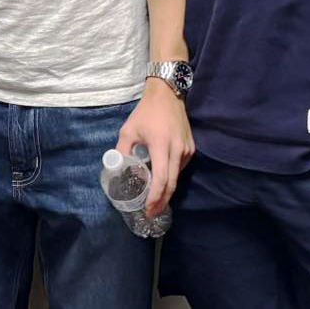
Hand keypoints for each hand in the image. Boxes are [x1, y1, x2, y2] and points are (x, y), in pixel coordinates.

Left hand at [117, 80, 194, 216]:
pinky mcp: (192, 148)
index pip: (161, 179)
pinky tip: (162, 180)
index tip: (148, 210)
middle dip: (162, 202)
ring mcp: (187, 149)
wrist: (167, 95)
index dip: (155, 198)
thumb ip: (122, 152)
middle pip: (172, 184)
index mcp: (160, 145)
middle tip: (152, 213)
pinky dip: (171, 177)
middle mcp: (178, 149)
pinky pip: (181, 168)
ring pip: (177, 177)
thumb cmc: (145, 113)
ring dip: (167, 190)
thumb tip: (118, 172)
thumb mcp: (128, 131)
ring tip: (154, 199)